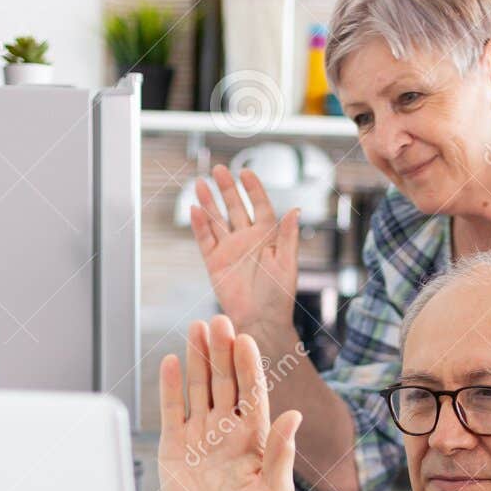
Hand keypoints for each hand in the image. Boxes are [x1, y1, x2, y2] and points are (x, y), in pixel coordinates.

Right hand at [158, 314, 300, 490]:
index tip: (245, 340)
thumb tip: (295, 416)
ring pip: (200, 389)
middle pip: (226, 383)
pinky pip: (172, 410)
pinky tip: (172, 362)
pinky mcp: (175, 445)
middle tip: (219, 321)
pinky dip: (171, 387)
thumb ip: (281, 453)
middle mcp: (228, 430)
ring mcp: (201, 435)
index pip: (252, 393)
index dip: (249, 367)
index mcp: (256, 438)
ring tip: (197, 328)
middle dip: (223, 352)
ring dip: (199, 360)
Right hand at [190, 164, 298, 341]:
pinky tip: (195, 209)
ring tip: (200, 183)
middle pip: (235, 207)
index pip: (259, 205)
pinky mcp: (215, 263)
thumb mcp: (287, 264)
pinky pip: (205, 240)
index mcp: (267, 237)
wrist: (260, 321)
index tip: (245, 172)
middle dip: (227, 189)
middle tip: (218, 169)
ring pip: (217, 220)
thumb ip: (288, 236)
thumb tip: (295, 210)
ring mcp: (229, 250)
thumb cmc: (279, 296)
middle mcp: (247, 240)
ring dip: (209, 202)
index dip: (253, 189)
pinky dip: (200, 225)